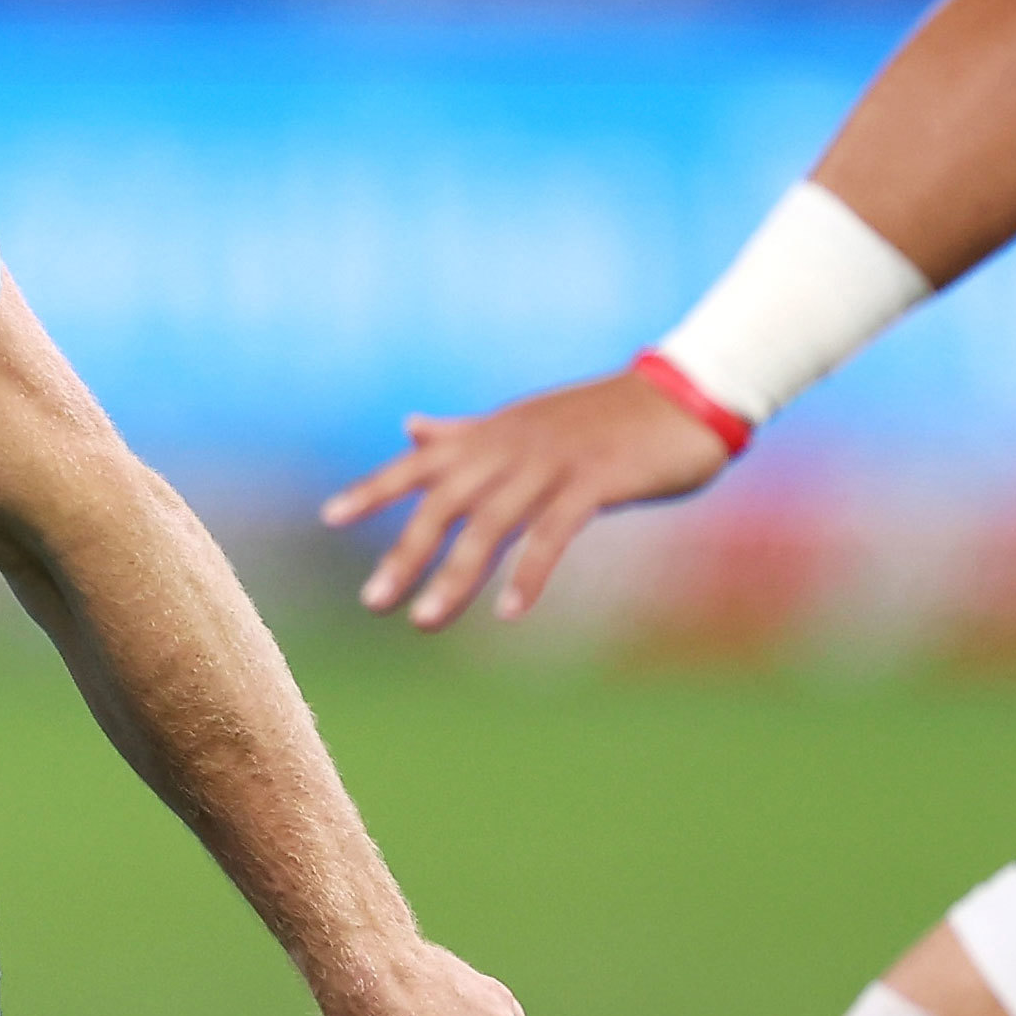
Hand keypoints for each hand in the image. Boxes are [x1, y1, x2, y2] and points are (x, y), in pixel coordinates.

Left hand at [319, 370, 730, 627]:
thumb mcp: (523, 421)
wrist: (684, 395)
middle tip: (373, 602)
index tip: (331, 516)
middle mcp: (511, 447)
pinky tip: (510, 611)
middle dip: (406, 552)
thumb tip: (410, 428)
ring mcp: (552, 463)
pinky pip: (552, 533)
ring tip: (425, 620)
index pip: (419, 462)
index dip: (375, 488)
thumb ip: (464, 434)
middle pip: (444, 502)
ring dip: (456, 575)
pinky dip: (529, 573)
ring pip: (490, 525)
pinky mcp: (595, 482)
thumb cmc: (602, 416)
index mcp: (492, 435)